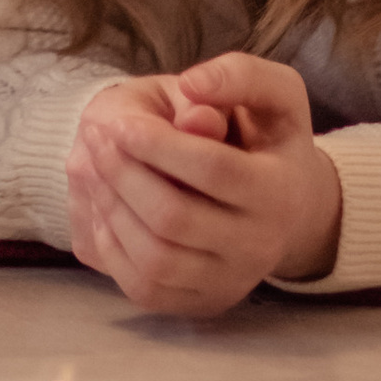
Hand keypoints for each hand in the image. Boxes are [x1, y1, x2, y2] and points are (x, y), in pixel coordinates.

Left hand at [64, 54, 341, 318]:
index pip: (213, 170)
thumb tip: (192, 87)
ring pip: (155, 257)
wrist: (289, 209)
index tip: (119, 121)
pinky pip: (144, 284)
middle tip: (95, 136)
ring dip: (111, 206)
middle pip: (174, 218)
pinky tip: (104, 201)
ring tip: (92, 162)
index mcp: (280, 192)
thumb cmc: (271, 139)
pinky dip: (114, 243)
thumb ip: (239, 76)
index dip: (159, 144)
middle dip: (124, 173)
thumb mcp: (274, 92)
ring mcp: (228, 283)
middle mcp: (258, 248)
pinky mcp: (199, 303)